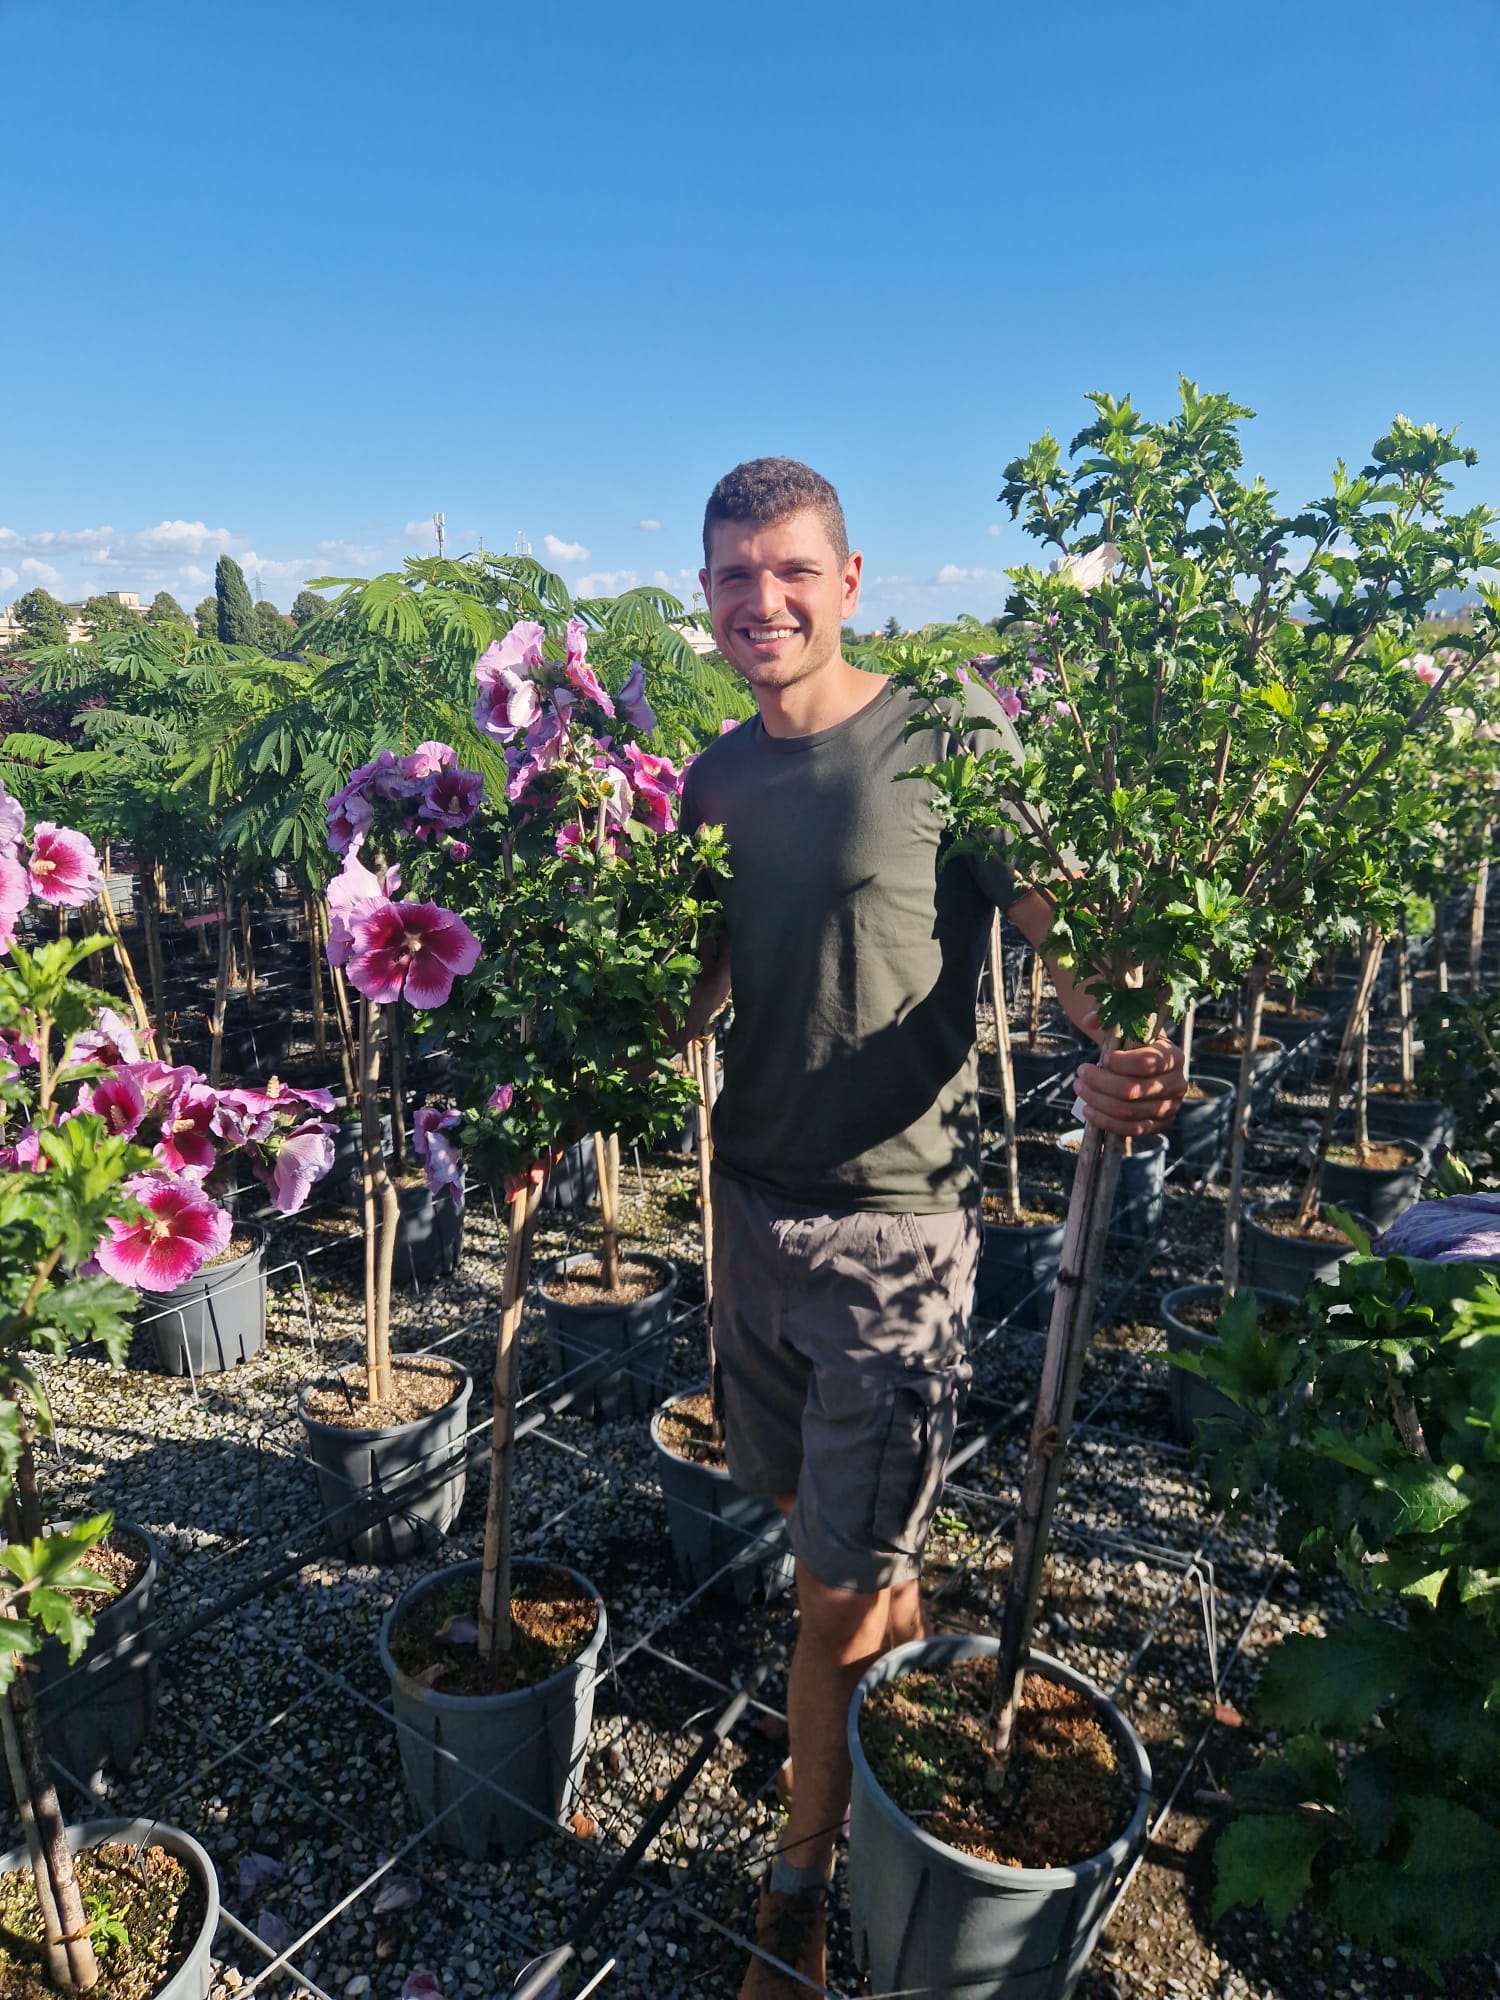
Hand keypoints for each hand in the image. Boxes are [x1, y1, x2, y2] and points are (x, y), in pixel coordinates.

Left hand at [1072, 1023, 1185, 1138]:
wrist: (1142, 1064)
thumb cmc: (1131, 1042)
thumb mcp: (1123, 1025)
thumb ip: (1106, 1016)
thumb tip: (1089, 1020)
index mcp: (1173, 1056)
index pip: (1146, 1063)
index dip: (1119, 1063)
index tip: (1102, 1058)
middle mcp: (1177, 1083)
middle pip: (1132, 1090)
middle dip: (1099, 1083)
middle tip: (1080, 1073)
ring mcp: (1170, 1107)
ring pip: (1128, 1112)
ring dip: (1097, 1102)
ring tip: (1079, 1088)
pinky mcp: (1159, 1124)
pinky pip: (1132, 1130)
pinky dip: (1106, 1121)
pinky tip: (1088, 1110)